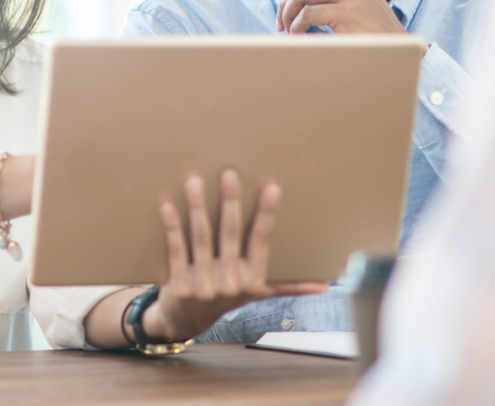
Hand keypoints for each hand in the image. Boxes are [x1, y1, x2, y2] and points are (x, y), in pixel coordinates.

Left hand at [140, 170, 327, 342]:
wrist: (187, 320)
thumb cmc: (226, 295)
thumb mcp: (260, 292)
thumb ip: (291, 285)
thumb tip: (326, 284)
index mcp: (253, 280)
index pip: (261, 240)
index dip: (267, 214)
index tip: (272, 188)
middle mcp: (230, 283)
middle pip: (230, 233)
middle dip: (230, 202)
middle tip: (229, 174)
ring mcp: (204, 285)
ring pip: (202, 238)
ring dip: (198, 209)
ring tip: (195, 182)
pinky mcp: (179, 285)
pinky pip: (177, 250)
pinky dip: (172, 228)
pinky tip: (168, 206)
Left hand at [275, 0, 404, 33]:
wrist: (399, 52)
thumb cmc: (375, 35)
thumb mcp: (358, 8)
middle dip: (285, 1)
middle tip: (281, 21)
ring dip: (288, 13)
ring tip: (288, 30)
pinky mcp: (347, 13)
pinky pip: (308, 14)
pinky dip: (297, 26)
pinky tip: (299, 36)